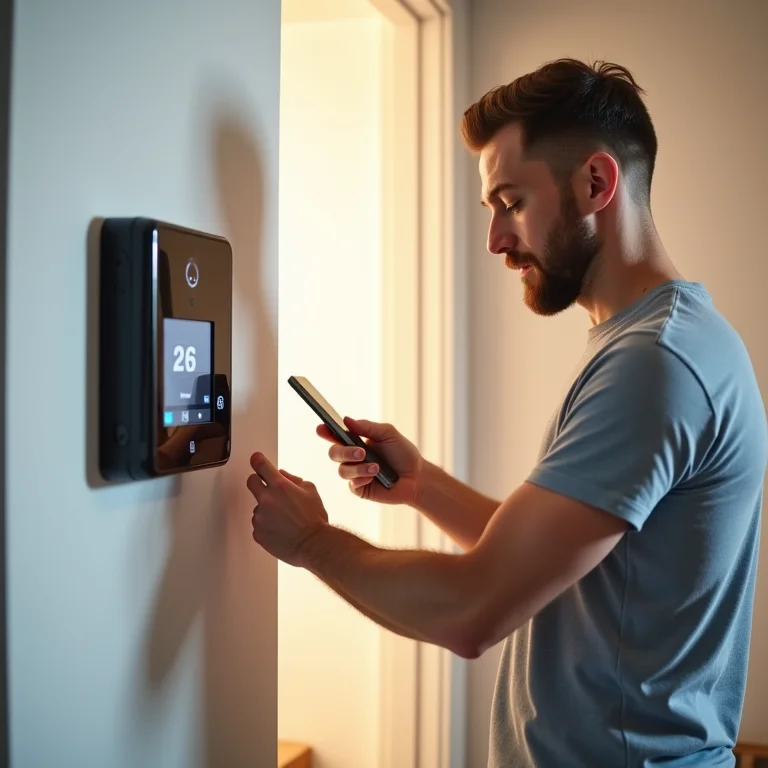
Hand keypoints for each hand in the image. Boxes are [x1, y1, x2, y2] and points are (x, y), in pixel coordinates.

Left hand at [246, 452, 328, 566]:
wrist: (313, 544)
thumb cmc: (314, 519)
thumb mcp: (310, 490)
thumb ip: (293, 479)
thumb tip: (281, 475)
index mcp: (280, 486)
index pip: (261, 465)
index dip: (257, 460)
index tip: (256, 459)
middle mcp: (266, 499)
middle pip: (251, 482)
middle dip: (258, 482)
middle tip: (269, 489)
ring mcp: (260, 517)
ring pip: (258, 506)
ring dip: (266, 508)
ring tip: (284, 519)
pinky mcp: (257, 532)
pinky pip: (258, 524)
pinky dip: (266, 525)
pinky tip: (281, 529)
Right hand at [317, 417, 423, 505]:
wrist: (416, 477)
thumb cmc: (403, 454)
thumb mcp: (388, 434)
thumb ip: (368, 427)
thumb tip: (346, 420)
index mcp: (356, 441)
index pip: (335, 435)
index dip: (326, 432)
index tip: (321, 428)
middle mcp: (352, 457)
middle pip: (333, 453)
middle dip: (344, 451)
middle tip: (361, 452)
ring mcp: (355, 474)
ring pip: (342, 470)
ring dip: (358, 468)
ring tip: (376, 467)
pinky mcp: (360, 489)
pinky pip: (352, 484)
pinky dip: (362, 479)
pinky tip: (375, 477)